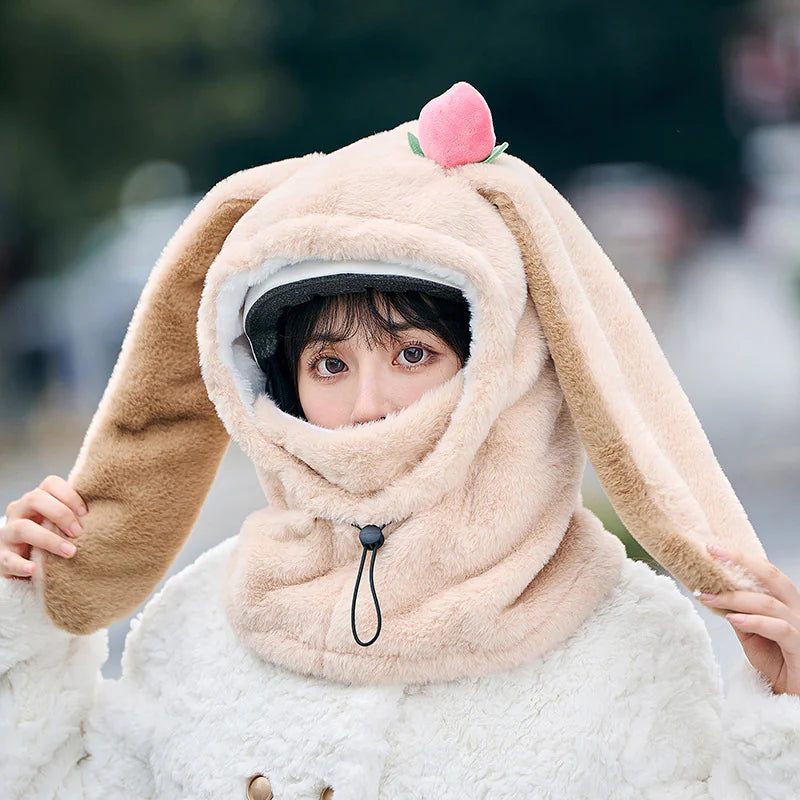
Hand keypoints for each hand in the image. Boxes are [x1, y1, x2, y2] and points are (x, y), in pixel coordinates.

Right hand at [1, 475, 87, 578]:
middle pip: (35, 498)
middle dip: (60, 513)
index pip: (50, 483)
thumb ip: (76, 514)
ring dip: (49, 539)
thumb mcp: (60, 523)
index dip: (69, 494)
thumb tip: (111, 511)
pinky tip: (34, 569)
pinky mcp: (1, 556)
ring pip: (23, 528)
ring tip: (70, 552)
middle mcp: (19, 511)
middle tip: (79, 532)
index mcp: (37, 499)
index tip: (86, 513)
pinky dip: (21, 564)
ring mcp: (7, 533)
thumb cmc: (50, 537)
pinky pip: (7, 559)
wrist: (22, 563)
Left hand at [698, 543, 799, 695]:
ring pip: (769, 602)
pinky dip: (754, 621)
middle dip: (741, 561)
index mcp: (785, 601)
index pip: (765, 572)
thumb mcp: (749, 633)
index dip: (740, 557)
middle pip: (772, 576)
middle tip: (712, 553)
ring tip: (708, 597)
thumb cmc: (776, 662)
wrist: (793, 694)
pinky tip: (733, 618)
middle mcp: (796, 608)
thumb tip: (715, 592)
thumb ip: (738, 612)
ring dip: (734, 598)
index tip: (712, 548)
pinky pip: (779, 628)